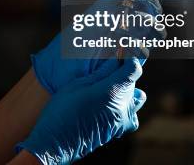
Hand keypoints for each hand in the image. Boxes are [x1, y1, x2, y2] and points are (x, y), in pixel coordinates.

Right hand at [17, 57, 145, 164]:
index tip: (118, 51)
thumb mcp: (78, 84)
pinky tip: (112, 104)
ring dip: (127, 88)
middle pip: (133, 80)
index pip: (134, 67)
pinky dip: (127, 107)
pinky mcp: (119, 129)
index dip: (127, 57)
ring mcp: (123, 119)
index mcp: (113, 90)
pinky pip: (132, 114)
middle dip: (122, 70)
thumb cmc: (62, 110)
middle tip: (106, 66)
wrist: (56, 142)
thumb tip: (116, 57)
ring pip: (137, 96)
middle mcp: (123, 105)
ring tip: (109, 86)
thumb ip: (101, 71)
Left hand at [32, 0, 158, 93]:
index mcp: (121, 17)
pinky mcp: (128, 66)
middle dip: (149, 2)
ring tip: (132, 16)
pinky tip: (128, 41)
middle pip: (152, 14)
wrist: (60, 73)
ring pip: (153, 33)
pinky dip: (138, 45)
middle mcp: (129, 31)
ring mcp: (130, 48)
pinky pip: (141, 53)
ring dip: (147, 22)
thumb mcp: (93, 16)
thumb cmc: (73, 43)